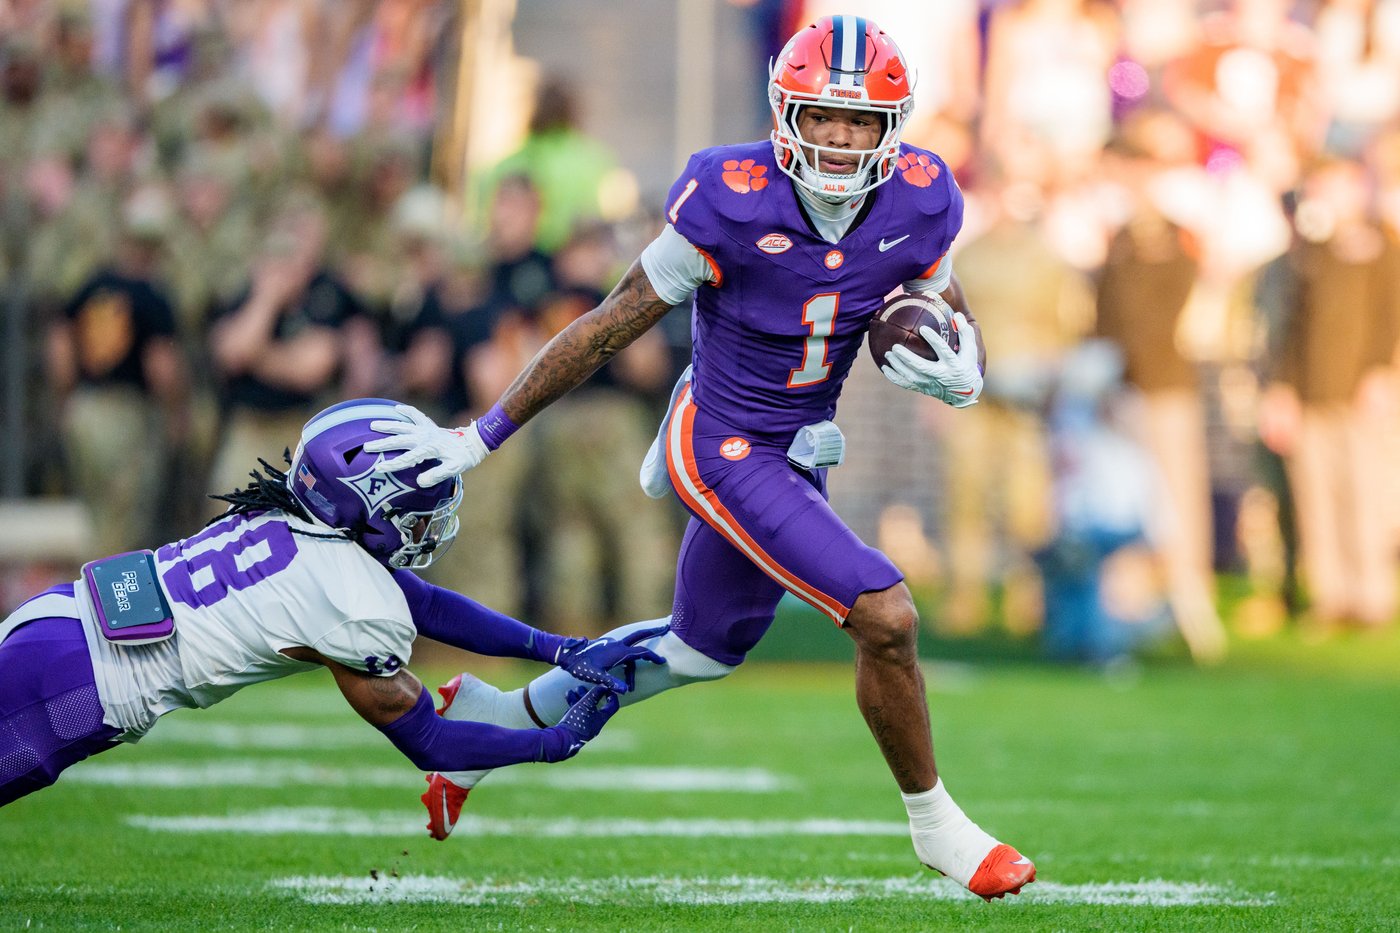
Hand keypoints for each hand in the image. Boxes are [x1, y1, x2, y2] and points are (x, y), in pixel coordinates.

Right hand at [363, 403, 488, 485]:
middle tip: (366, 447)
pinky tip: (396, 408)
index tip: (379, 468)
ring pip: (403, 426)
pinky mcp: (429, 424)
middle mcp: (425, 437)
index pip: (407, 459)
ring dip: (388, 426)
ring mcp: (426, 429)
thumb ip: (436, 475)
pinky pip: (416, 415)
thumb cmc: (462, 458)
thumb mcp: (453, 469)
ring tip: (372, 425)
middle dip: (382, 444)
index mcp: (429, 449)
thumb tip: (419, 481)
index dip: (393, 464)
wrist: (473, 443)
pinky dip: (407, 411)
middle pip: (400, 440)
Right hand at [550, 685, 620, 759]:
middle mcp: (595, 724)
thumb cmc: (577, 721)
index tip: (607, 687)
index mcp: (601, 719)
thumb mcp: (587, 704)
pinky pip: (576, 714)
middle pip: (596, 706)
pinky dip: (573, 705)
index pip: (612, 706)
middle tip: (584, 686)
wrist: (562, 741)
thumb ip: (595, 693)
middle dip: (590, 695)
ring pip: (584, 709)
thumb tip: (604, 685)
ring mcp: (584, 727)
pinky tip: (568, 698)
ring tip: (572, 690)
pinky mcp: (574, 729)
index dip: (612, 695)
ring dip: (579, 698)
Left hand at [555, 626, 667, 691]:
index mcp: (618, 651)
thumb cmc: (580, 666)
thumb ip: (611, 682)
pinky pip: (622, 651)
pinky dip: (627, 660)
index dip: (652, 657)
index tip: (662, 661)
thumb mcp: (596, 676)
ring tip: (635, 681)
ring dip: (637, 659)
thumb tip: (625, 691)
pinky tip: (624, 670)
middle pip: (639, 636)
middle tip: (666, 626)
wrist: (567, 654)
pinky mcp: (606, 646)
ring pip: (630, 649)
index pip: (640, 653)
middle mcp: (617, 645)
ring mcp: (612, 644)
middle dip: (653, 632)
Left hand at [880, 311, 982, 407]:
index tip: (923, 328)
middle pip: (921, 367)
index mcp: (953, 365)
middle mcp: (941, 376)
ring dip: (898, 366)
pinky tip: (885, 367)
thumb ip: (965, 333)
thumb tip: (957, 315)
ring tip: (888, 353)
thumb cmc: (966, 365)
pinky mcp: (922, 389)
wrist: (964, 392)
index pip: (943, 351)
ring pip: (911, 377)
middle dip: (907, 358)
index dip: (934, 340)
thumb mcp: (971, 350)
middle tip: (895, 347)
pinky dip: (894, 377)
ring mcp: (930, 384)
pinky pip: (906, 384)